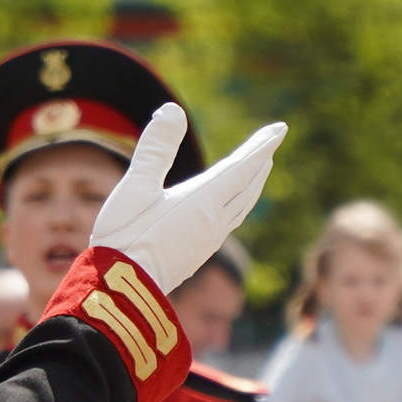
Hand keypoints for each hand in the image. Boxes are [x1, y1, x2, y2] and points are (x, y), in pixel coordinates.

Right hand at [87, 105, 285, 292]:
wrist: (121, 290)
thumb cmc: (125, 237)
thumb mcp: (135, 187)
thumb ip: (155, 149)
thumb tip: (172, 110)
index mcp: (202, 202)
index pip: (241, 168)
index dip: (261, 146)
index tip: (280, 129)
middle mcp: (212, 223)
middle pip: (247, 188)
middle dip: (260, 164)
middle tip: (272, 144)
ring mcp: (206, 242)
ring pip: (239, 208)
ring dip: (252, 186)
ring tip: (259, 172)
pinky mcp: (195, 256)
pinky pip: (227, 224)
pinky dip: (236, 206)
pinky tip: (228, 210)